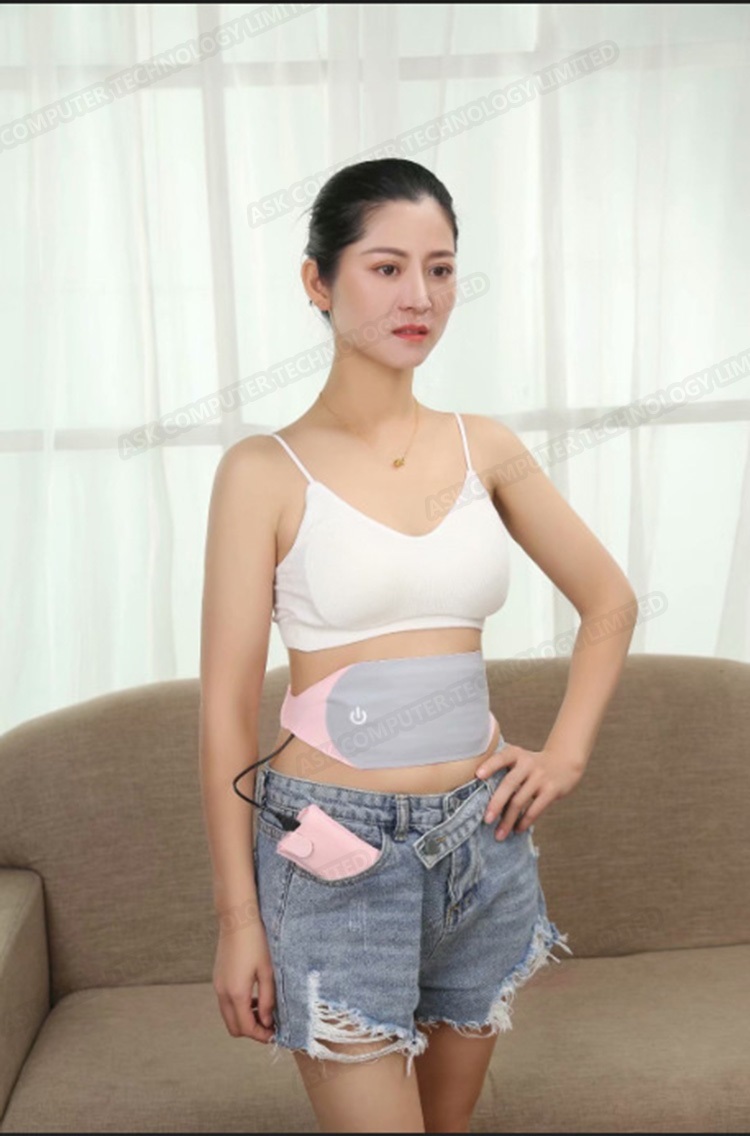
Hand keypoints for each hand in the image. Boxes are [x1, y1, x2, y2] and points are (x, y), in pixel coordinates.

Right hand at [213, 922, 276, 1042]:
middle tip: (269, 1024)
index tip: (275, 1033)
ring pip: (228, 1016)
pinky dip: (238, 1007)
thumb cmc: (256, 941)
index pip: (246, 1028)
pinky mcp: (217, 978)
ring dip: (244, 1019)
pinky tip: (253, 996)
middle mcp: (222, 993)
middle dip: (251, 1030)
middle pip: (234, 1028)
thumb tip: (267, 1022)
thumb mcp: (268, 971)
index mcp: (236, 993)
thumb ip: (268, 1000)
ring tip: (263, 1009)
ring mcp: (217, 985)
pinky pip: (225, 1003)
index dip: (261, 1035)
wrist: (237, 919)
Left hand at [475, 743, 584, 839]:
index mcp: (516, 754)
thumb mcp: (519, 758)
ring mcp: (540, 777)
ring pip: (520, 801)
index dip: (490, 766)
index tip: (478, 775)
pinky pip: (535, 809)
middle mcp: (528, 763)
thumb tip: (478, 791)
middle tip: (486, 820)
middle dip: (496, 804)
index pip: (501, 757)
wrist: (564, 763)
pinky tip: (517, 829)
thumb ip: (503, 768)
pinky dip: (524, 822)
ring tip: (499, 834)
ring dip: (508, 820)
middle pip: (509, 784)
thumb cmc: (533, 765)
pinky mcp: (551, 790)